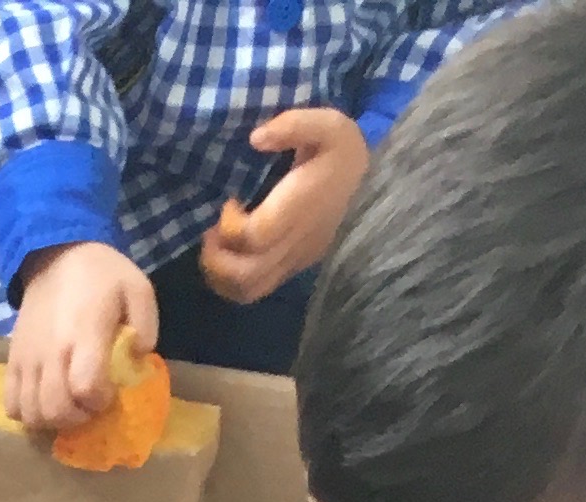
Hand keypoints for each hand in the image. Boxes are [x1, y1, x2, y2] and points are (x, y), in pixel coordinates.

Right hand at [6, 242, 157, 433]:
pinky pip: (11, 404)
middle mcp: (52, 352)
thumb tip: (138, 359)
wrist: (55, 256)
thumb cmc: (101, 274)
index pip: (85, 389)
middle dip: (77, 418)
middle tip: (89, 405)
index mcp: (84, 334)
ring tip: (67, 405)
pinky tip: (43, 403)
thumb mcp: (138, 288)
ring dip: (52, 420)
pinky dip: (26, 413)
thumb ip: (146, 326)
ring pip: (31, 414)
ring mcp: (28, 359)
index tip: (109, 393)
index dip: (100, 402)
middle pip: (55, 410)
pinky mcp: (12, 362)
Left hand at [200, 111, 369, 305]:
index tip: (230, 202)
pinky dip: (229, 285)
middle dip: (216, 256)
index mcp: (300, 209)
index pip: (254, 236)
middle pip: (245, 273)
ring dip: (219, 275)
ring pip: (246, 289)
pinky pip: (253, 292)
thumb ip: (294, 125)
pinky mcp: (290, 270)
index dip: (230, 226)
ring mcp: (292, 262)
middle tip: (213, 230)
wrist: (373, 186)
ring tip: (215, 246)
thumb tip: (256, 138)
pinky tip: (225, 260)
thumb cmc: (342, 154)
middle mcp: (294, 243)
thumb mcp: (328, 125)